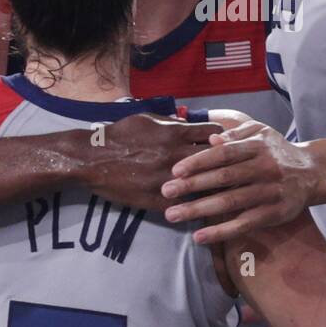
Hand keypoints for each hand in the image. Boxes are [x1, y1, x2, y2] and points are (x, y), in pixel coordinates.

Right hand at [86, 113, 221, 210]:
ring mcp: (168, 180)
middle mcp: (175, 155)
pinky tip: (201, 207)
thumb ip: (172, 122)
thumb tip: (190, 124)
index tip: (223, 146)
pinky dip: (194, 205)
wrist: (92, 159)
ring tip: (225, 190)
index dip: (221, 140)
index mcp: (174, 133)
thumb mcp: (147, 118)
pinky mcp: (158, 200)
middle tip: (233, 169)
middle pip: (215, 160)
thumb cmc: (120, 134)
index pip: (214, 135)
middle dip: (225, 164)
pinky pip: (185, 205)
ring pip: (204, 185)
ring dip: (214, 187)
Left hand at [161, 120, 317, 244]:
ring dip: (199, 210)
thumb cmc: (277, 151)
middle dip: (192, 186)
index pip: (224, 153)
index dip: (199, 161)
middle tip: (165, 193)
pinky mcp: (275, 213)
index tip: (175, 171)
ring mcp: (271, 192)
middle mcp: (265, 168)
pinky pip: (244, 224)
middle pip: (224, 178)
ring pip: (231, 203)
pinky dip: (221, 231)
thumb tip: (211, 138)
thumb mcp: (261, 133)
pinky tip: (199, 237)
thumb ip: (236, 135)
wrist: (312, 173)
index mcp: (258, 146)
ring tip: (173, 215)